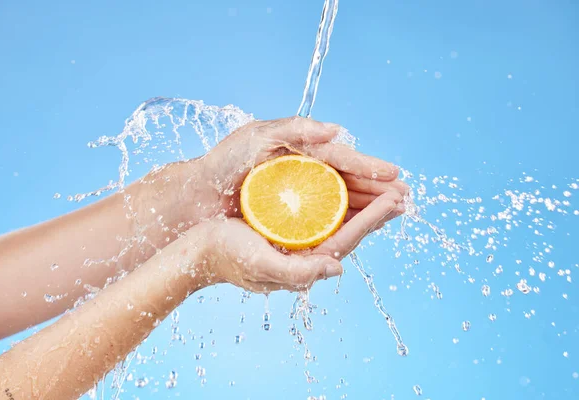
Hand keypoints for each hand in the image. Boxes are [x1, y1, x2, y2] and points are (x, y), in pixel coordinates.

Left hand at [193, 116, 408, 222]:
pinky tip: (364, 226)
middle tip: (406, 195)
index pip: (342, 160)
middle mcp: (304, 175)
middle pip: (348, 182)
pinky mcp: (290, 221)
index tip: (394, 174)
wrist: (198, 196)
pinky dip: (346, 222)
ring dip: (369, 206)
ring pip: (342, 203)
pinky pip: (324, 221)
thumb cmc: (224, 163)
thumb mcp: (258, 136)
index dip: (369, 166)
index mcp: (301, 151)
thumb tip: (336, 130)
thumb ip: (295, 128)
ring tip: (396, 210)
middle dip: (378, 188)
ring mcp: (298, 199)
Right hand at [194, 191, 403, 293]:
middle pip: (350, 230)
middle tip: (403, 193)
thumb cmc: (225, 255)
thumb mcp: (262, 265)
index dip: (374, 218)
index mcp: (305, 264)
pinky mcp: (288, 231)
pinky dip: (340, 202)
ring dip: (364, 205)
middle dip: (378, 212)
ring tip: (386, 190)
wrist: (196, 250)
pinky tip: (348, 190)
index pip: (348, 238)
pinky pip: (321, 215)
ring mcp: (298, 243)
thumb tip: (337, 270)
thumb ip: (299, 272)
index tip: (395, 199)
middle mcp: (307, 255)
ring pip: (339, 221)